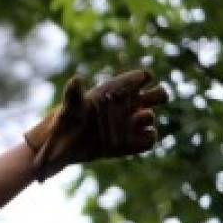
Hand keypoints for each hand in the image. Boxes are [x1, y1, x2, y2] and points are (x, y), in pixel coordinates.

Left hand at [24, 70, 168, 180]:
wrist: (63, 146)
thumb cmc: (66, 121)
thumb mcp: (70, 107)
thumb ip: (74, 93)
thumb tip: (76, 78)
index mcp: (117, 91)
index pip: (142, 76)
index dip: (143, 77)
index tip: (138, 81)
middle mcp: (127, 106)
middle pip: (158, 94)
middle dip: (160, 95)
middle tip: (151, 99)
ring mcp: (130, 124)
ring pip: (150, 117)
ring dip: (146, 118)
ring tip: (134, 120)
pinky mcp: (129, 143)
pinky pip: (149, 140)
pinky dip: (146, 139)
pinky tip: (129, 140)